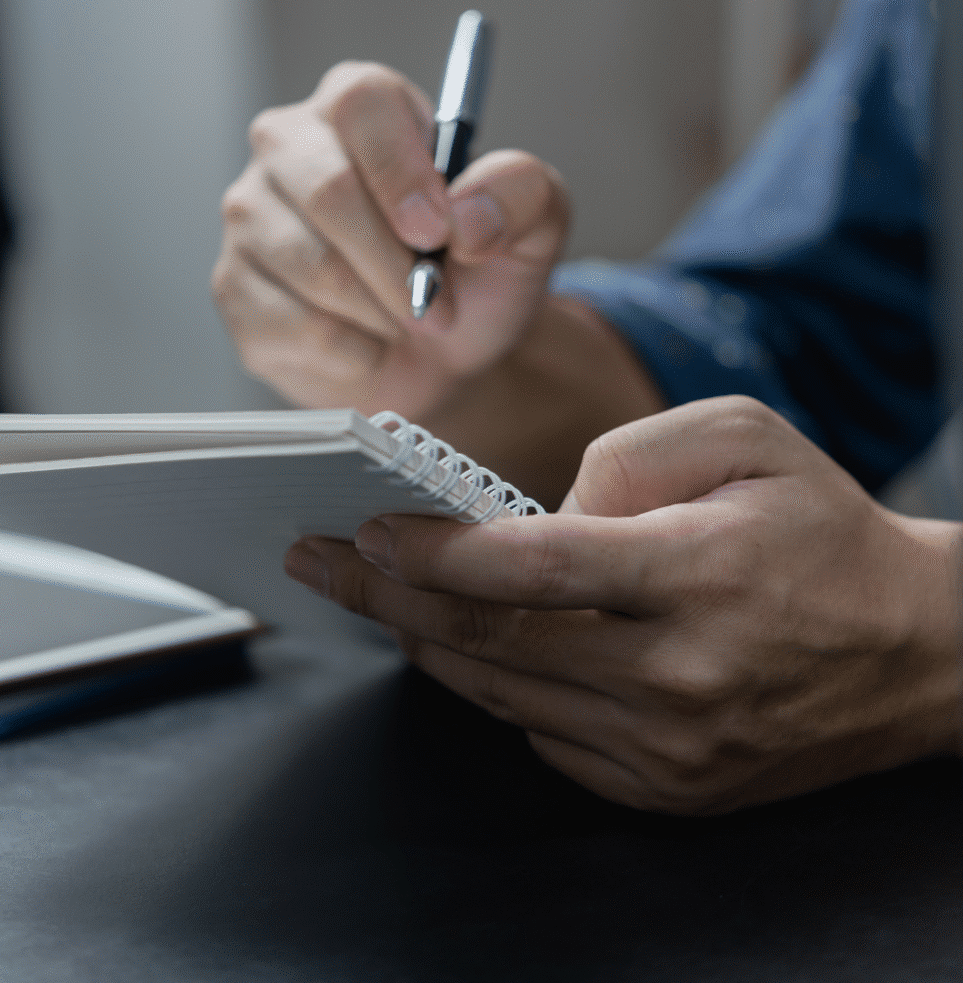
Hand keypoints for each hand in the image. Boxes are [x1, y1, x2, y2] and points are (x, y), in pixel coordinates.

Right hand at [212, 61, 569, 421]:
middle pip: (328, 189)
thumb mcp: (531, 228)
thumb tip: (468, 215)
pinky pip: (296, 327)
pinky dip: (355, 352)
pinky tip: (368, 344)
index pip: (362, 102)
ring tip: (409, 322)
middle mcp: (290, 149)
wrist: (442, 358)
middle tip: (440, 307)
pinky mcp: (236, 290)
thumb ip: (523, 194)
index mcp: (360, 108)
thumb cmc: (475, 278)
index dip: (403, 171)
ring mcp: (252, 220)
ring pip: (311, 266)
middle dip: (399, 267)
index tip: (438, 232)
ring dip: (382, 313)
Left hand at [285, 397, 962, 814]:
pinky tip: (479, 651)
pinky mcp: (666, 788)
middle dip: (389, 600)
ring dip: (427, 645)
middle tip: (323, 567)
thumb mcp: (746, 438)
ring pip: (504, 697)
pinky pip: (546, 738)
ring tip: (378, 600)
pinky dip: (500, 689)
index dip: (434, 552)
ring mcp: (669, 749)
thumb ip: (627, 454)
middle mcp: (678, 677)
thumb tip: (537, 511)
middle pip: (492, 644)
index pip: (530, 570)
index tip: (367, 531)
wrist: (914, 650)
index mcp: (697, 576)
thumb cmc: (824, 531)